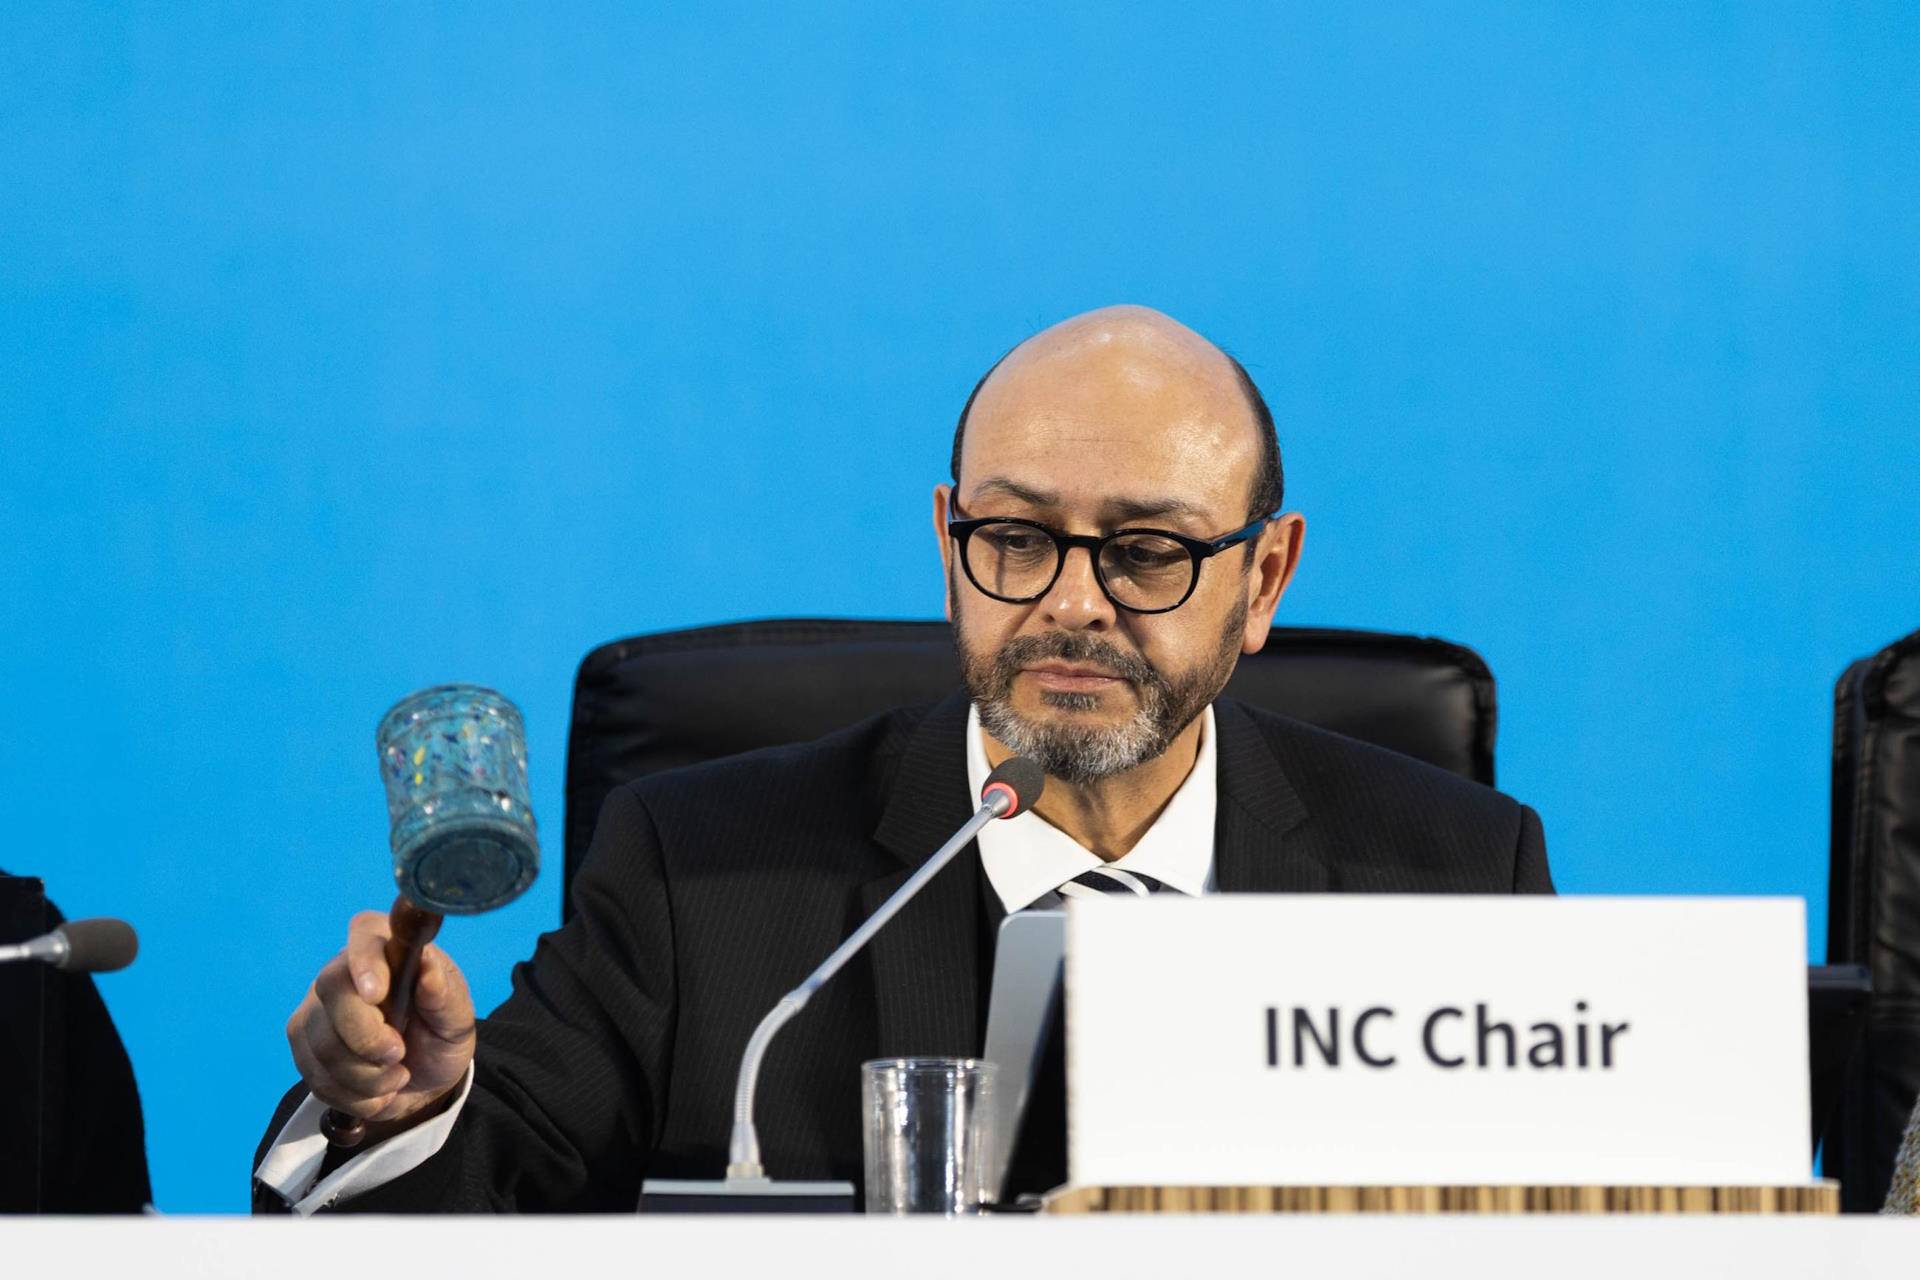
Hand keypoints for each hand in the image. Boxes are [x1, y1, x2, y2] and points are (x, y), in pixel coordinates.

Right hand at [287, 910, 475, 1130]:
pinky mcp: (303, 1046)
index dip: (366, 962)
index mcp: (387, 948)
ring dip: (368, 1076)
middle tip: (399, 1054)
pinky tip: (377, 1088)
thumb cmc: (440, 1037)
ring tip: (398, 1075)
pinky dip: (356, 1095)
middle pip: (333, 991)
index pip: (365, 934)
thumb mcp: (457, 1020)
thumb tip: (429, 969)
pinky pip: (319, 1078)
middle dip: (368, 1036)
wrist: (423, 1080)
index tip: (378, 994)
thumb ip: (446, 996)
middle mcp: (342, 971)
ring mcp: (316, 1009)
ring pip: (324, 1045)